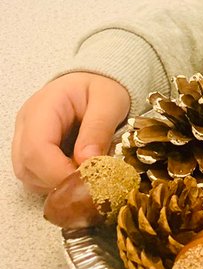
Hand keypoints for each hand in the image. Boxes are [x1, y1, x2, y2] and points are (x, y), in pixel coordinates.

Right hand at [12, 73, 130, 192]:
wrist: (95, 85)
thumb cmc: (101, 89)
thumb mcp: (109, 101)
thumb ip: (99, 128)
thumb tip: (88, 161)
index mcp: (42, 107)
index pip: (36, 148)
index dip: (57, 171)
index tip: (86, 179)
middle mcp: (26, 125)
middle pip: (27, 166)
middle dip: (59, 180)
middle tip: (90, 179)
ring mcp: (25, 140)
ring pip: (29, 176)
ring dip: (57, 182)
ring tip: (85, 171)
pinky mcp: (31, 153)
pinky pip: (36, 177)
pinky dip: (56, 181)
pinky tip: (76, 170)